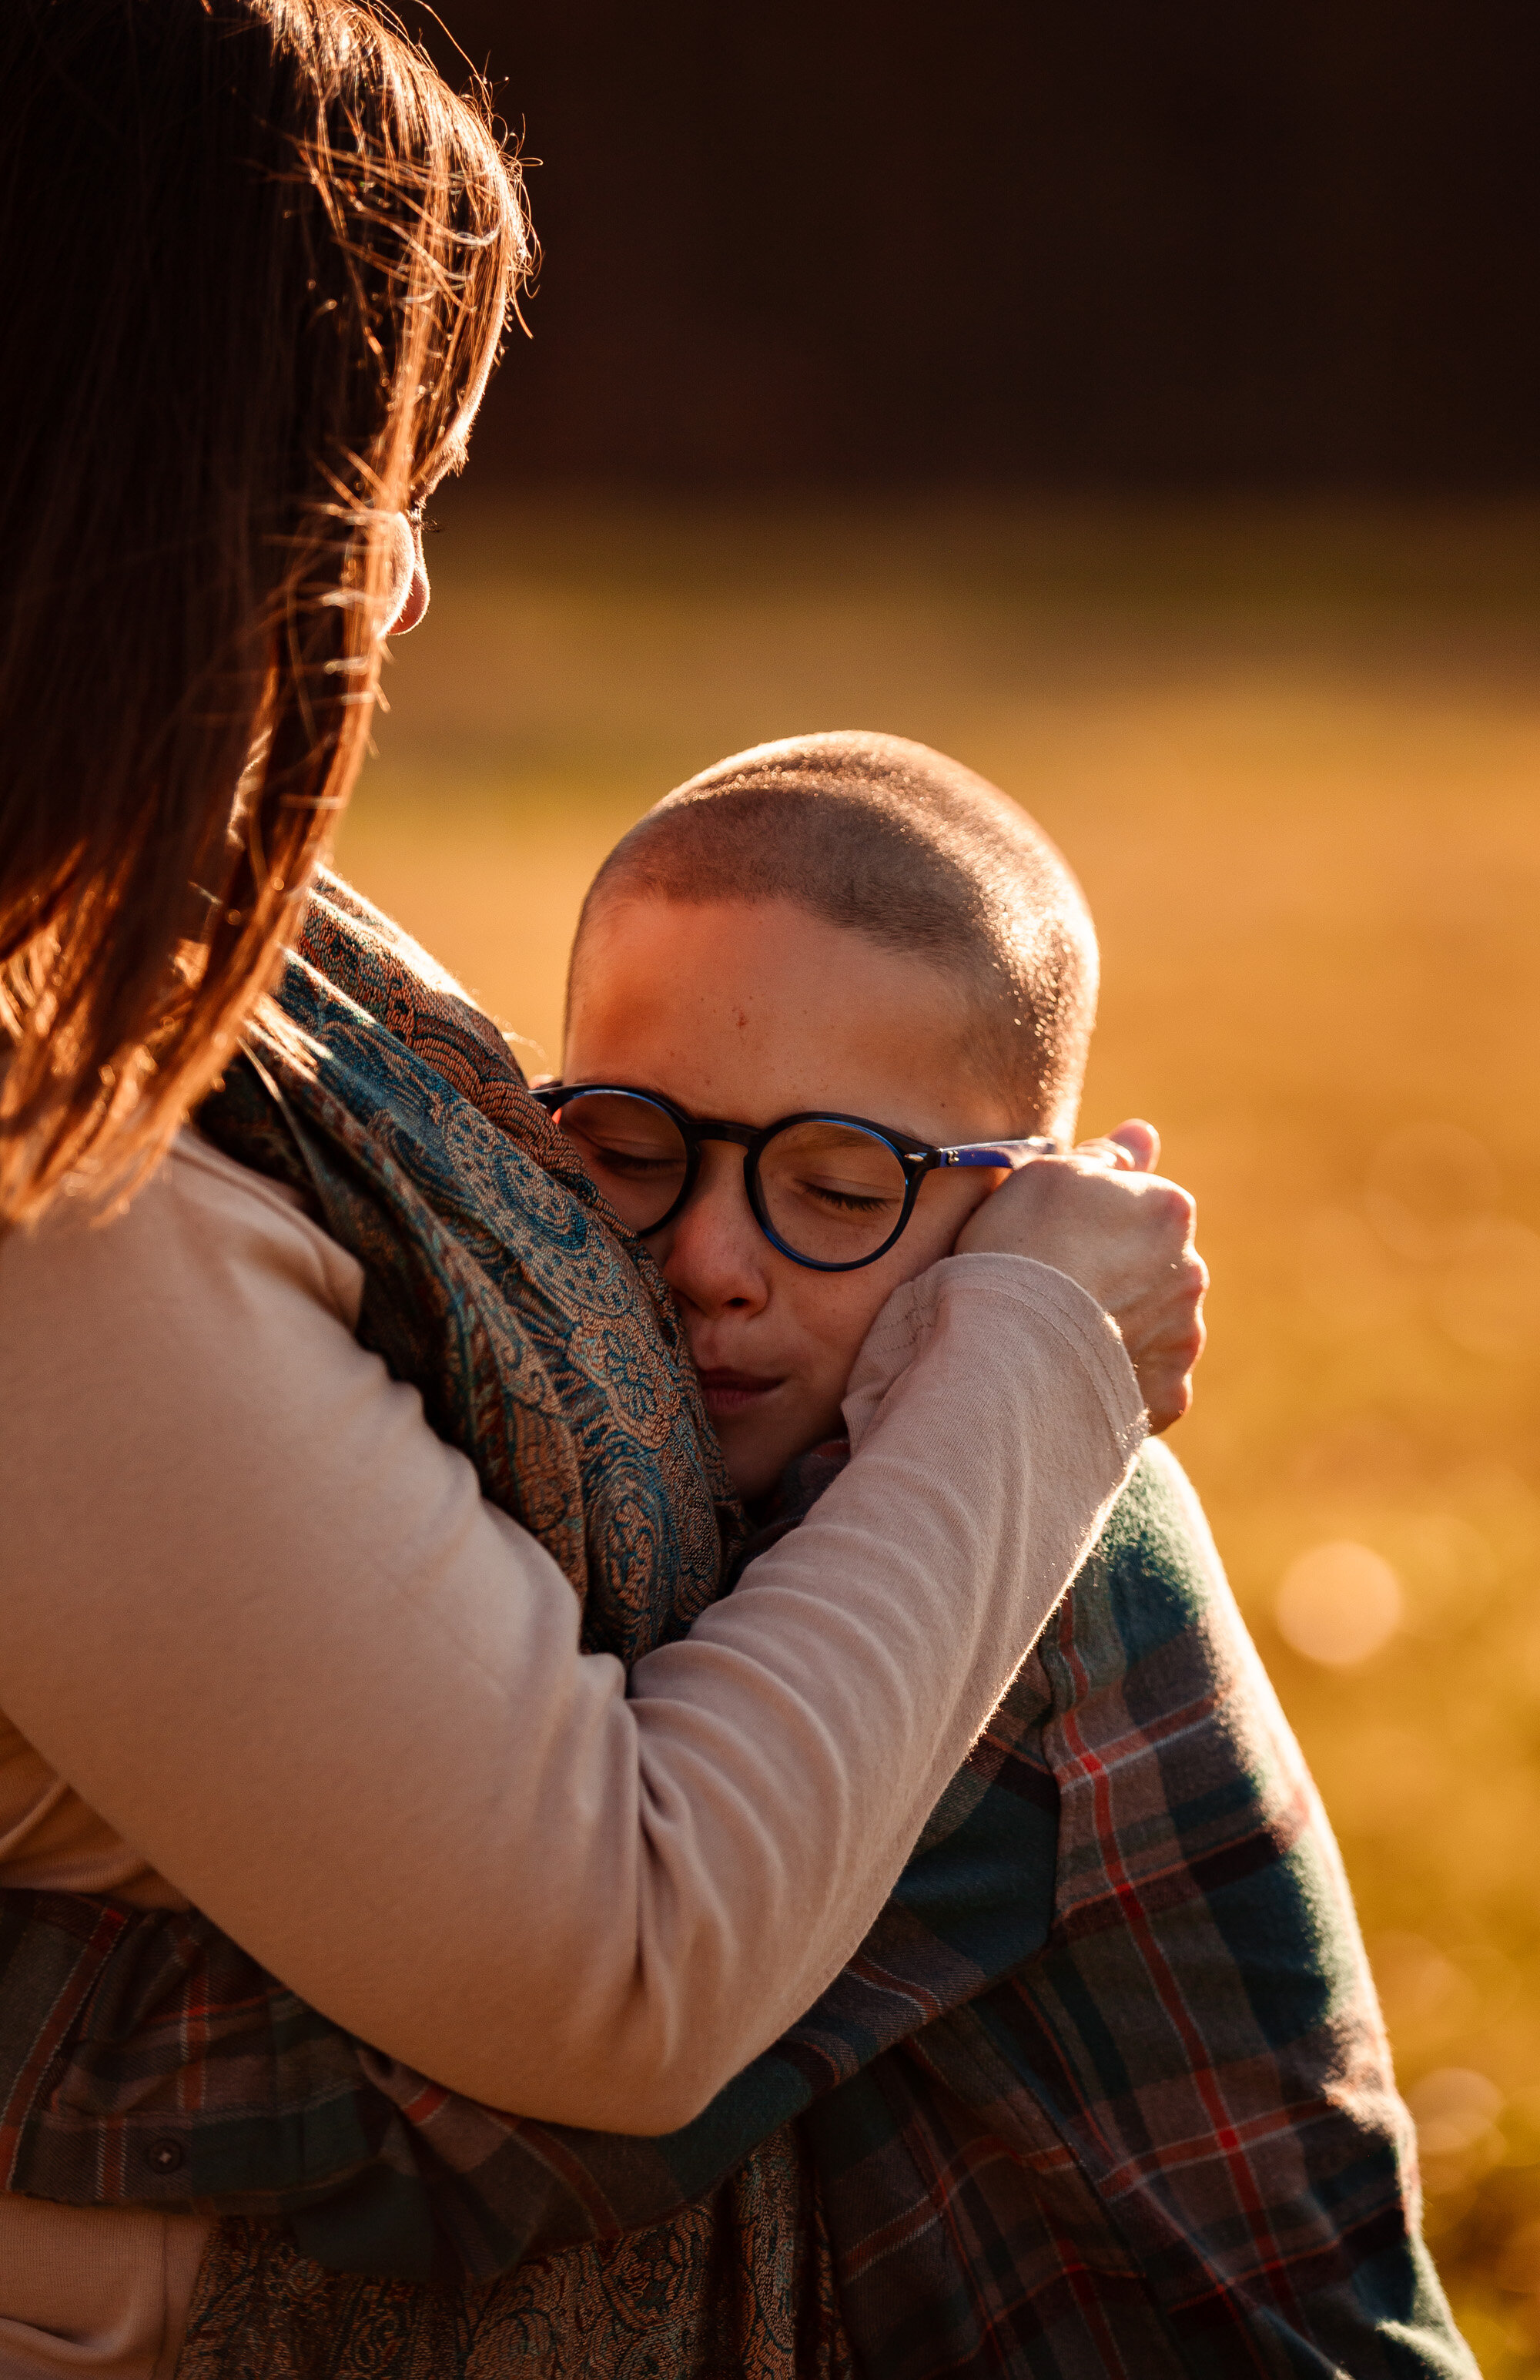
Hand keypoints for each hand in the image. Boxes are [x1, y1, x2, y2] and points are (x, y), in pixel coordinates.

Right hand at [954, 1119, 1206, 1431]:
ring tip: (1063, 1339)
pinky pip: (1146, 1382)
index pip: (1144, 1208)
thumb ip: (1106, 1156)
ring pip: (1156, 1326)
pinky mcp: (1168, 1395)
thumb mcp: (1051, 1174)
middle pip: (1156, 1268)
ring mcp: (1183, 1338)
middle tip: (1060, 1291)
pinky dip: (1119, 1378)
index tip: (1059, 1242)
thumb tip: (1144, 1134)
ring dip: (1123, 1328)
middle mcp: (1191, 1272)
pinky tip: (1077, 1374)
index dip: (1097, 1225)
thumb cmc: (1023, 1247)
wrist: (1013, 1346)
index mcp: (1169, 1210)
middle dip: (1120, 1277)